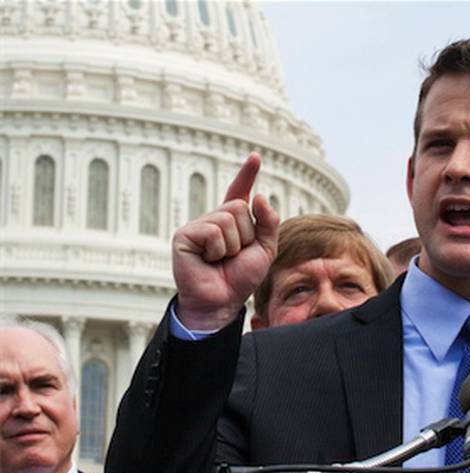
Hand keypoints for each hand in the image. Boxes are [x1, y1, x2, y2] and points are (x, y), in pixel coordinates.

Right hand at [172, 153, 279, 329]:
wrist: (222, 301)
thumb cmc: (240, 278)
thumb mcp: (265, 249)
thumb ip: (268, 222)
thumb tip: (259, 196)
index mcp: (232, 222)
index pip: (240, 192)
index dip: (247, 175)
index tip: (255, 157)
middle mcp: (213, 220)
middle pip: (240, 208)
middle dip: (245, 236)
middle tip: (233, 256)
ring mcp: (198, 226)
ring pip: (228, 219)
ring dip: (232, 245)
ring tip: (220, 260)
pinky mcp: (184, 235)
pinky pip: (213, 231)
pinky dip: (217, 249)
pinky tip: (207, 260)